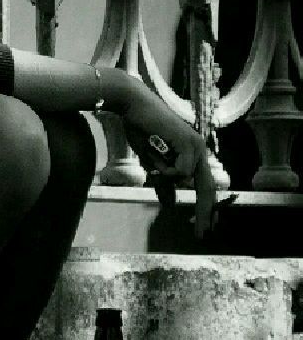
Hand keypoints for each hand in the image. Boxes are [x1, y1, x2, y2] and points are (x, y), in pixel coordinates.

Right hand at [121, 89, 216, 238]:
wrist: (133, 105)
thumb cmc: (139, 128)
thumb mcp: (151, 160)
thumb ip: (163, 180)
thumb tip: (170, 204)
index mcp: (192, 152)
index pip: (204, 185)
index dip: (207, 207)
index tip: (207, 227)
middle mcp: (199, 149)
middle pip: (207, 187)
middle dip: (206, 212)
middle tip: (203, 234)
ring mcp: (195, 145)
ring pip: (185, 178)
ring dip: (163, 171)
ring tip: (151, 150)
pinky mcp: (188, 142)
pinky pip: (179, 170)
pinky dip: (164, 166)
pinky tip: (155, 146)